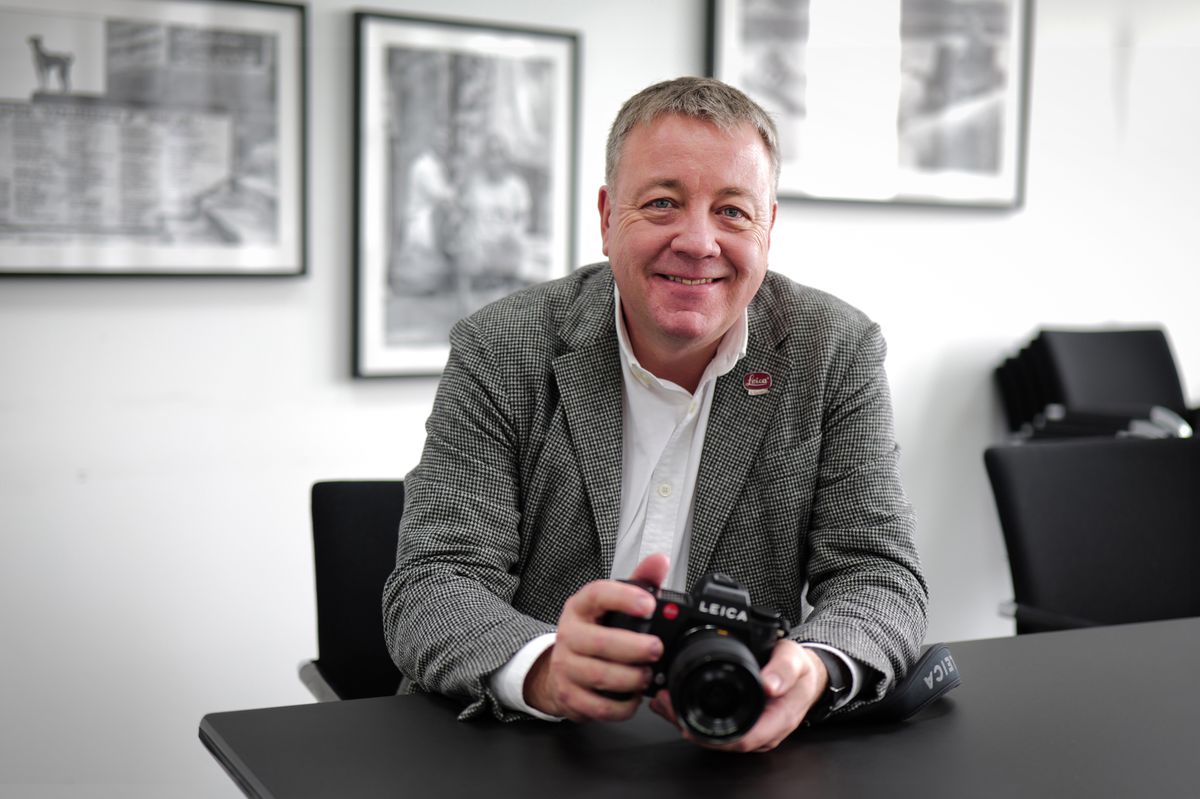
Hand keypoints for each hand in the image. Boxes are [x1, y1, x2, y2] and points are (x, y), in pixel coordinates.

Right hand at [524, 553, 669, 721]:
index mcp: (580, 608)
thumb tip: (660, 561)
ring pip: (600, 675)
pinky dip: (622, 705)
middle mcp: (569, 635)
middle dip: (633, 647)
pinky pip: (598, 706)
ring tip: (647, 675)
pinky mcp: (570, 696)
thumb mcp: (611, 605)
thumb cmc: (592, 633)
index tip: (649, 604)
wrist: (559, 668)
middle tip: (656, 648)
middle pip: (599, 642)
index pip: (597, 595)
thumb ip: (639, 582)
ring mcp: (566, 667)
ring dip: (630, 678)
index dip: (623, 598)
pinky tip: (634, 697)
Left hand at [649, 639, 827, 751]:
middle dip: (691, 726)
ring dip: (688, 720)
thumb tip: (770, 685)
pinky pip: (717, 724)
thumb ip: (783, 670)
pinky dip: (695, 714)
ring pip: (717, 735)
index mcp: (777, 719)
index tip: (687, 726)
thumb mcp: (795, 659)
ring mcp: (751, 729)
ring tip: (665, 701)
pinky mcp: (742, 722)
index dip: (713, 737)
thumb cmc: (800, 670)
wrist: (806, 674)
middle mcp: (762, 731)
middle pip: (722, 740)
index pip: (743, 740)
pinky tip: (677, 701)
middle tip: (665, 705)